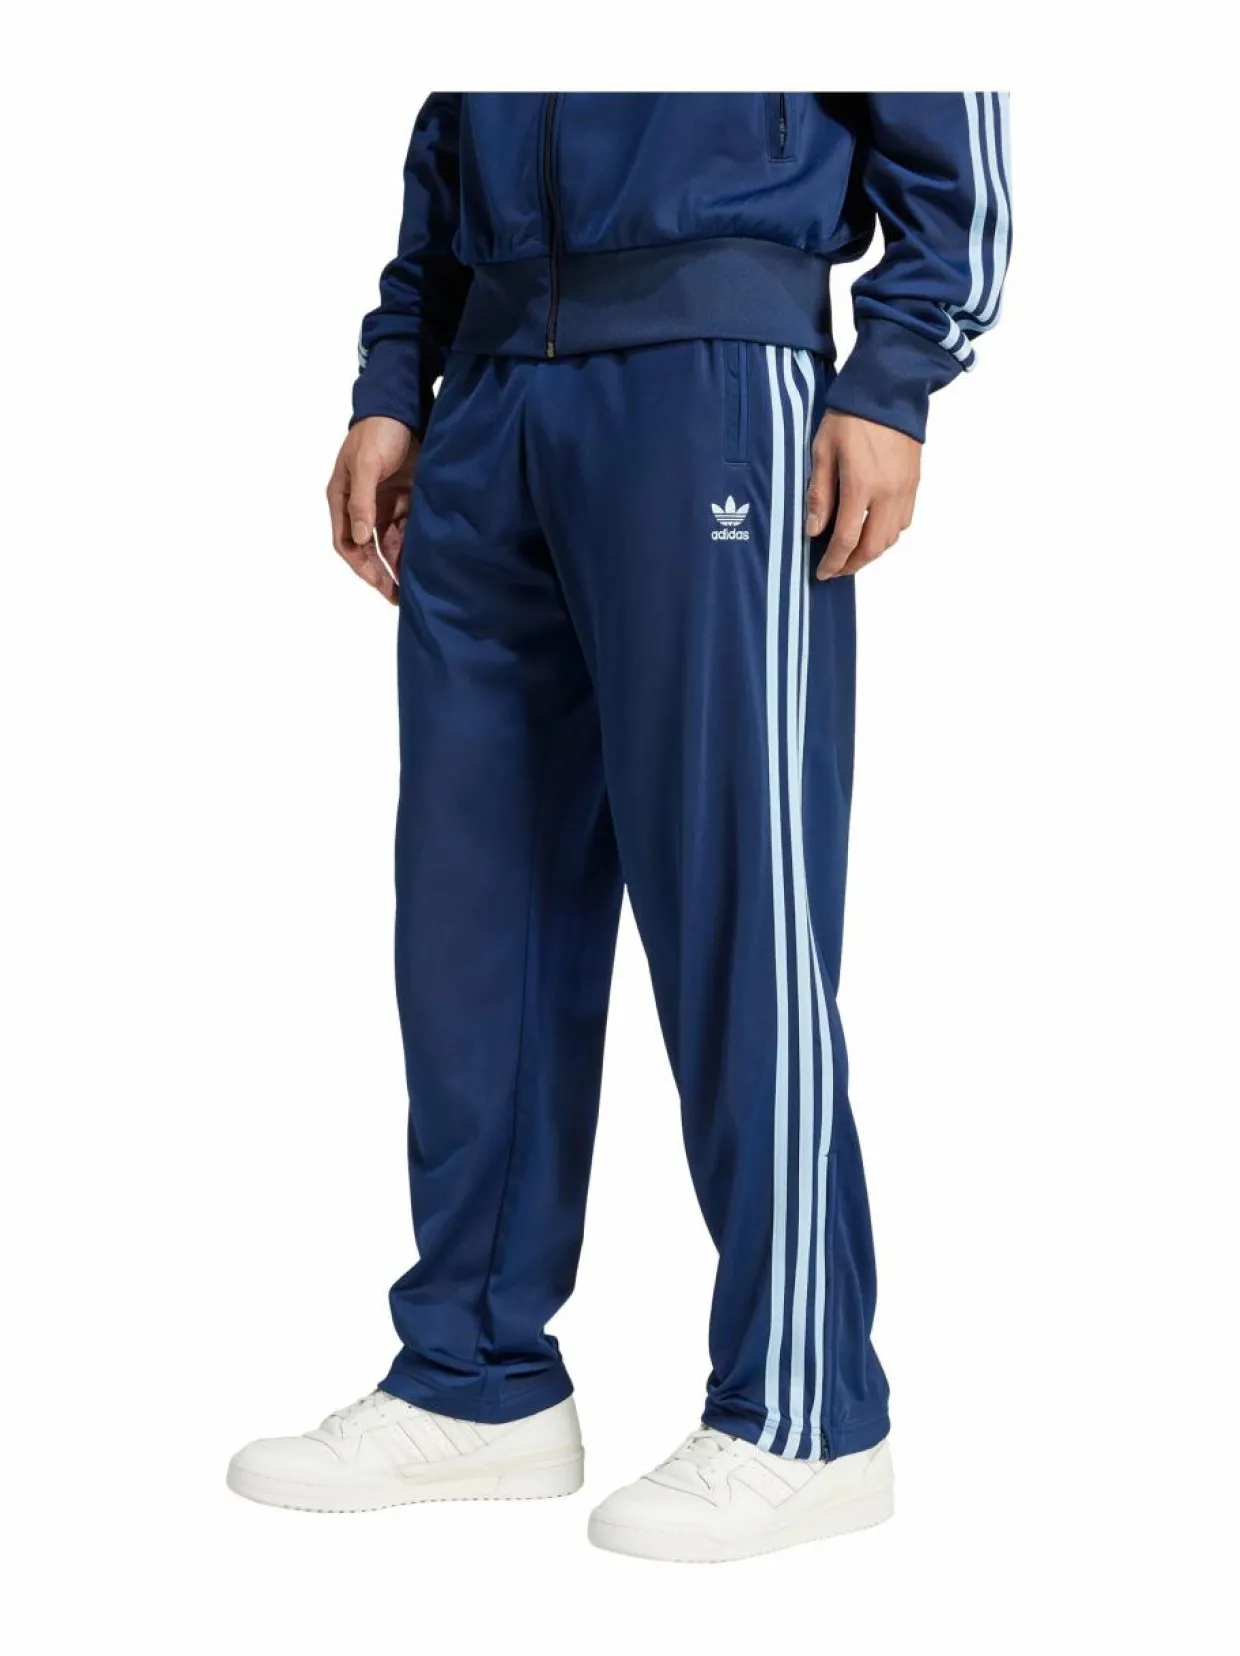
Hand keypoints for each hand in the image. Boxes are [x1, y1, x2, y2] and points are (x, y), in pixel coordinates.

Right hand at [326, 416, 418, 604]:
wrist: (404, 406)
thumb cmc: (379, 431)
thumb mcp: (368, 465)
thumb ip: (362, 501)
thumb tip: (358, 539)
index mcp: (342, 498)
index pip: (346, 542)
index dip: (361, 566)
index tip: (378, 584)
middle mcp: (360, 505)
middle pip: (367, 549)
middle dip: (380, 573)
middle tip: (396, 597)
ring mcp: (383, 503)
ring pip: (388, 543)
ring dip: (397, 564)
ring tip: (412, 588)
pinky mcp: (404, 499)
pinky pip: (407, 530)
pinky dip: (413, 547)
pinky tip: (423, 563)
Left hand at [805, 411, 920, 579]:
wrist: (889, 390)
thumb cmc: (851, 416)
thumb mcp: (823, 450)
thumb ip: (819, 493)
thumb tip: (814, 530)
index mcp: (861, 486)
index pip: (847, 540)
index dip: (833, 562)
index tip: (822, 572)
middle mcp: (887, 493)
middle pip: (873, 547)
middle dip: (853, 565)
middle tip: (836, 570)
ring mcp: (904, 489)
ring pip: (891, 538)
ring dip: (871, 552)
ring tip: (852, 554)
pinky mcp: (914, 483)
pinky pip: (904, 522)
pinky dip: (887, 535)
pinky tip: (873, 531)